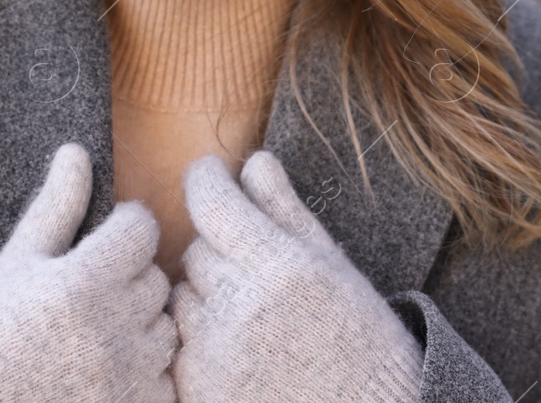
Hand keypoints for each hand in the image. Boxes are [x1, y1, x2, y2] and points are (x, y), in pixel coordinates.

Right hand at [0, 142, 175, 401]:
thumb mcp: (19, 261)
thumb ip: (58, 206)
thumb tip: (76, 151)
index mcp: (80, 283)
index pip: (141, 230)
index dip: (124, 228)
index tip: (104, 240)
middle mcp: (108, 330)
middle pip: (155, 279)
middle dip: (130, 278)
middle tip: (92, 292)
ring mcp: (123, 375)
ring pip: (165, 328)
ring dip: (141, 326)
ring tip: (97, 332)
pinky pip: (163, 378)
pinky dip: (144, 372)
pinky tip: (105, 369)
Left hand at [169, 151, 422, 402]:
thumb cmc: (361, 342)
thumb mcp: (333, 268)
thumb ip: (286, 211)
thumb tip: (254, 160)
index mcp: (281, 268)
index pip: (213, 203)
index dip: (205, 179)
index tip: (209, 173)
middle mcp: (242, 307)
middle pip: (196, 250)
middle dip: (219, 250)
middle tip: (253, 267)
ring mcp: (215, 352)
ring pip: (183, 296)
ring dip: (207, 296)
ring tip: (253, 316)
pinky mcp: (198, 390)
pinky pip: (179, 344)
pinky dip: (200, 338)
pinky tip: (241, 349)